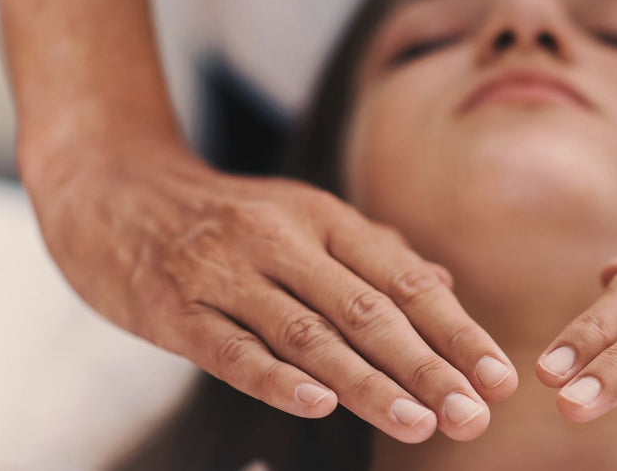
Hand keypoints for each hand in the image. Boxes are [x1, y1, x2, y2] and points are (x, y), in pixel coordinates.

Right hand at [26, 138, 516, 443]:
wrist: (117, 191)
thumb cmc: (228, 216)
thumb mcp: (306, 218)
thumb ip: (373, 253)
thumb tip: (442, 284)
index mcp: (326, 219)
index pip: (405, 281)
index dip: (457, 331)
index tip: (499, 377)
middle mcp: (284, 240)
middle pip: (369, 312)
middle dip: (429, 367)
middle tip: (473, 415)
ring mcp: (228, 272)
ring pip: (309, 334)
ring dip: (370, 383)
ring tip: (420, 424)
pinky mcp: (174, 307)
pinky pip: (230, 348)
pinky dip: (275, 378)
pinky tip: (318, 406)